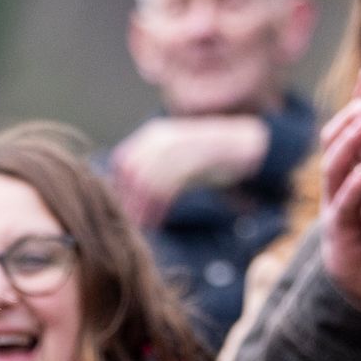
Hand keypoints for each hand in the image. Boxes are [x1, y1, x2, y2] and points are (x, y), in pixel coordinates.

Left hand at [111, 116, 269, 228]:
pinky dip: (159, 206)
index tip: (121, 206)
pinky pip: (168, 187)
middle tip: (128, 221)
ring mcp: (178, 147)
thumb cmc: (207, 157)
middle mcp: (161, 138)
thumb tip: (129, 191)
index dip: (119, 184)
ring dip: (141, 206)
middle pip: (132, 171)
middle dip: (127, 198)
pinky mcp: (193, 160)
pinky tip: (158, 221)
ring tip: (142, 225)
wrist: (242, 145)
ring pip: (147, 181)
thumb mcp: (175, 157)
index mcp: (153, 135)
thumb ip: (153, 168)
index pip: (123, 160)